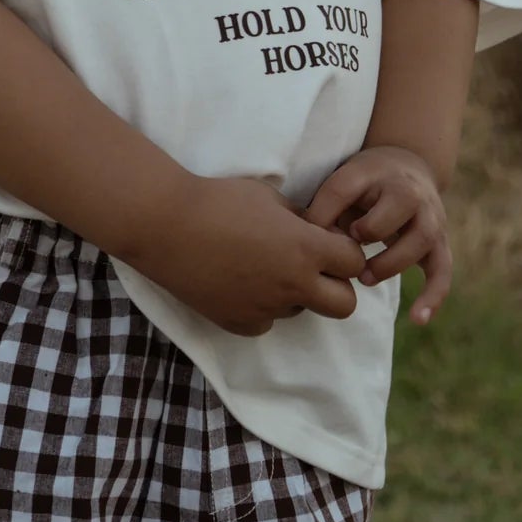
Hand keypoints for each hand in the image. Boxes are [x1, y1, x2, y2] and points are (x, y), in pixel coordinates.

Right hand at [125, 173, 369, 338]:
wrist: (167, 225)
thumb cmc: (218, 200)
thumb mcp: (269, 197)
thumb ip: (300, 220)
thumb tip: (315, 233)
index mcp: (304, 249)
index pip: (354, 262)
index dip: (346, 251)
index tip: (328, 242)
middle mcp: (292, 285)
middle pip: (345, 305)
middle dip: (337, 287)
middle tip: (314, 268)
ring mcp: (265, 309)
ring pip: (300, 310)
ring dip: (294, 293)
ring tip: (261, 265)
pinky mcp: (239, 324)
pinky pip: (266, 321)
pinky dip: (262, 306)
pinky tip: (240, 281)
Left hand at [301, 146, 450, 326]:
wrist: (410, 167)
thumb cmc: (368, 181)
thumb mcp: (344, 180)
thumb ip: (326, 206)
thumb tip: (312, 240)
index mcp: (379, 174)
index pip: (348, 188)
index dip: (330, 212)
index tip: (321, 229)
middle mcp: (412, 193)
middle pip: (399, 209)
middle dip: (371, 231)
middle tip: (350, 249)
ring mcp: (430, 219)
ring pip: (420, 241)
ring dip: (390, 264)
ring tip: (365, 279)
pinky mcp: (439, 244)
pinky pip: (442, 272)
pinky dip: (433, 296)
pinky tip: (417, 319)